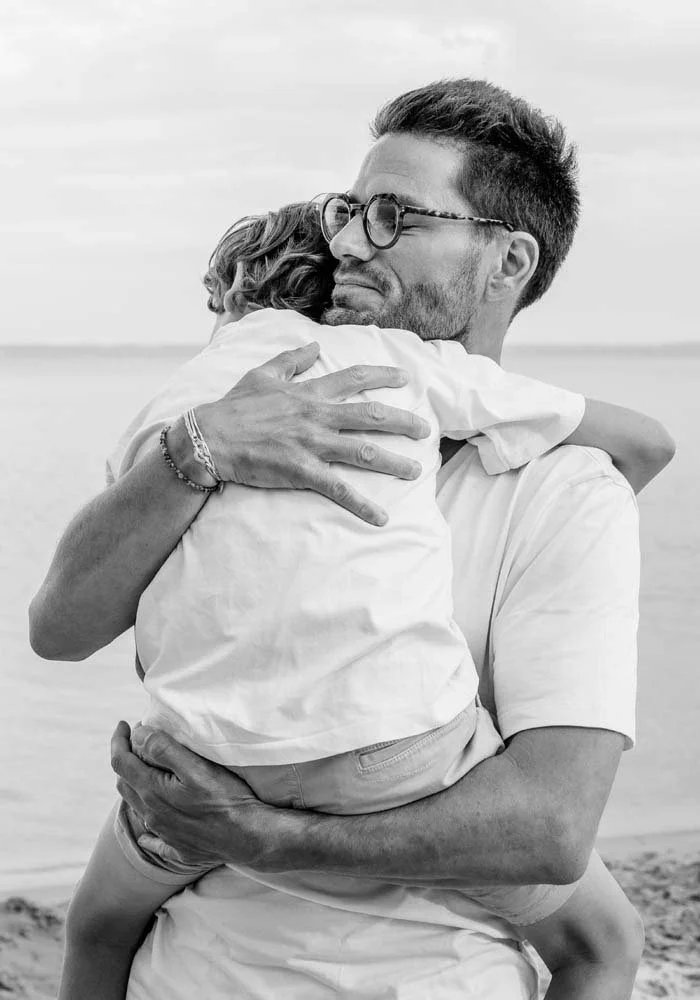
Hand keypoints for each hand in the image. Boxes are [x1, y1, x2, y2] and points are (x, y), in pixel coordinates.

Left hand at [110, 721, 292, 869]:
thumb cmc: (225, 798)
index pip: (121, 762)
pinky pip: (154, 840)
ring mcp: (165, 835)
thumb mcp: (195, 767)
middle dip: (124, 760)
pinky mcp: (179, 849)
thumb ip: (163, 749)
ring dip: (135, 786)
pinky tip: (149, 831)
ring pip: (137, 808)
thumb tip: (139, 734)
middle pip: (124, 784)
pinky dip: (148, 832)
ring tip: (143, 772)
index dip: (118, 740)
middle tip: (135, 742)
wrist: (248, 837)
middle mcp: (152, 815)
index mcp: (152, 792)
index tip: (123, 724)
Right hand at [195, 342, 429, 525]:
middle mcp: (317, 416)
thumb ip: (291, 360)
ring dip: (393, 462)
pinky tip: (381, 518)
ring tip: (415, 471)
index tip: (405, 379)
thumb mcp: (261, 375)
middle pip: (370, 415)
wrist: (209, 438)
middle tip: (425, 431)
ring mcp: (311, 444)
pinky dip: (362, 505)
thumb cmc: (233, 408)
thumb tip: (313, 346)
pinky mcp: (302, 471)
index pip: (355, 378)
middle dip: (403, 422)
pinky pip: (339, 489)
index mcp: (309, 393)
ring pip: (363, 452)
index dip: (383, 377)